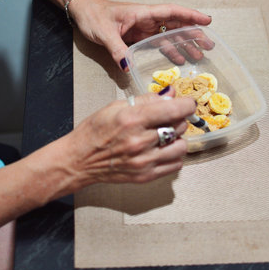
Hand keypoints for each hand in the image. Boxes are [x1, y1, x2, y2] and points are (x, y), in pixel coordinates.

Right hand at [64, 89, 194, 184]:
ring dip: (177, 139)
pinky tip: (161, 150)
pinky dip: (173, 155)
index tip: (188, 103)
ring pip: (182, 147)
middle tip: (167, 118)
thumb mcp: (116, 106)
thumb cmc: (95, 131)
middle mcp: (141, 141)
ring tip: (165, 136)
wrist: (80, 160)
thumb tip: (170, 94)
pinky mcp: (146, 176)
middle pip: (180, 126)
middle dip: (178, 119)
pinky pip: (176, 165)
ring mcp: (144, 161)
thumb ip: (146, 100)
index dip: (187, 104)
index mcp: (133, 119)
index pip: (174, 110)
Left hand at [68, 0, 211, 69]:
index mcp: (143, 13)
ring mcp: (144, 29)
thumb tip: (128, 67)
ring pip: (170, 35)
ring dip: (184, 44)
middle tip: (209, 45)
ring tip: (199, 55)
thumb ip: (117, 49)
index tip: (206, 21)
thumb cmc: (93, 15)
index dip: (190, 16)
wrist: (82, 12)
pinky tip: (179, 60)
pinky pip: (158, 44)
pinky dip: (170, 51)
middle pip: (176, 25)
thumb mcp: (104, 32)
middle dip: (193, 33)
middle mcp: (147, 20)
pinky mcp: (138, 37)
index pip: (172, 12)